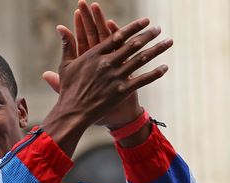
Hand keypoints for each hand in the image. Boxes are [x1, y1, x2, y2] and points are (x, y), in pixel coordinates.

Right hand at [42, 1, 153, 127]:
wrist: (73, 113)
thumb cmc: (68, 89)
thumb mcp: (66, 66)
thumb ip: (67, 45)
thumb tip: (61, 27)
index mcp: (94, 55)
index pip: (118, 36)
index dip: (133, 27)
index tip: (145, 21)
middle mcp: (107, 63)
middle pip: (133, 45)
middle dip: (148, 35)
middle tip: (159, 29)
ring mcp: (115, 77)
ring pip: (141, 59)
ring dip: (157, 49)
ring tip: (168, 42)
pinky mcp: (122, 91)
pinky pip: (142, 80)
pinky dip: (155, 73)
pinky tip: (165, 67)